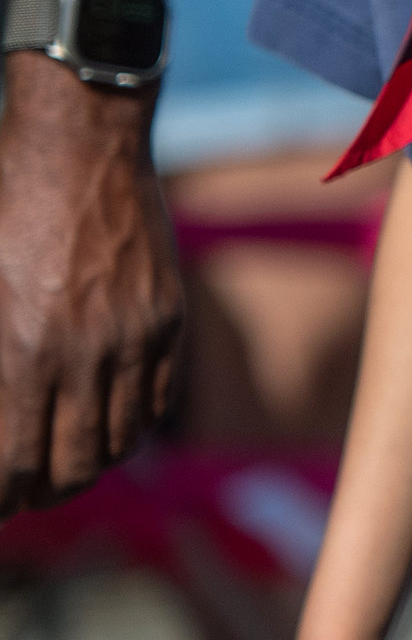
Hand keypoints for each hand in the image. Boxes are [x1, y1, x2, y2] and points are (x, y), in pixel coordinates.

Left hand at [0, 69, 182, 506]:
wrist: (78, 143)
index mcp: (19, 350)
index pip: (13, 465)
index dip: (1, 497)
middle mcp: (83, 353)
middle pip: (73, 469)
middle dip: (39, 493)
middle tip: (20, 491)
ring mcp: (134, 336)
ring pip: (120, 444)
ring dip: (86, 464)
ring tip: (61, 462)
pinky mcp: (167, 319)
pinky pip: (157, 402)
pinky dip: (130, 425)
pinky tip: (101, 418)